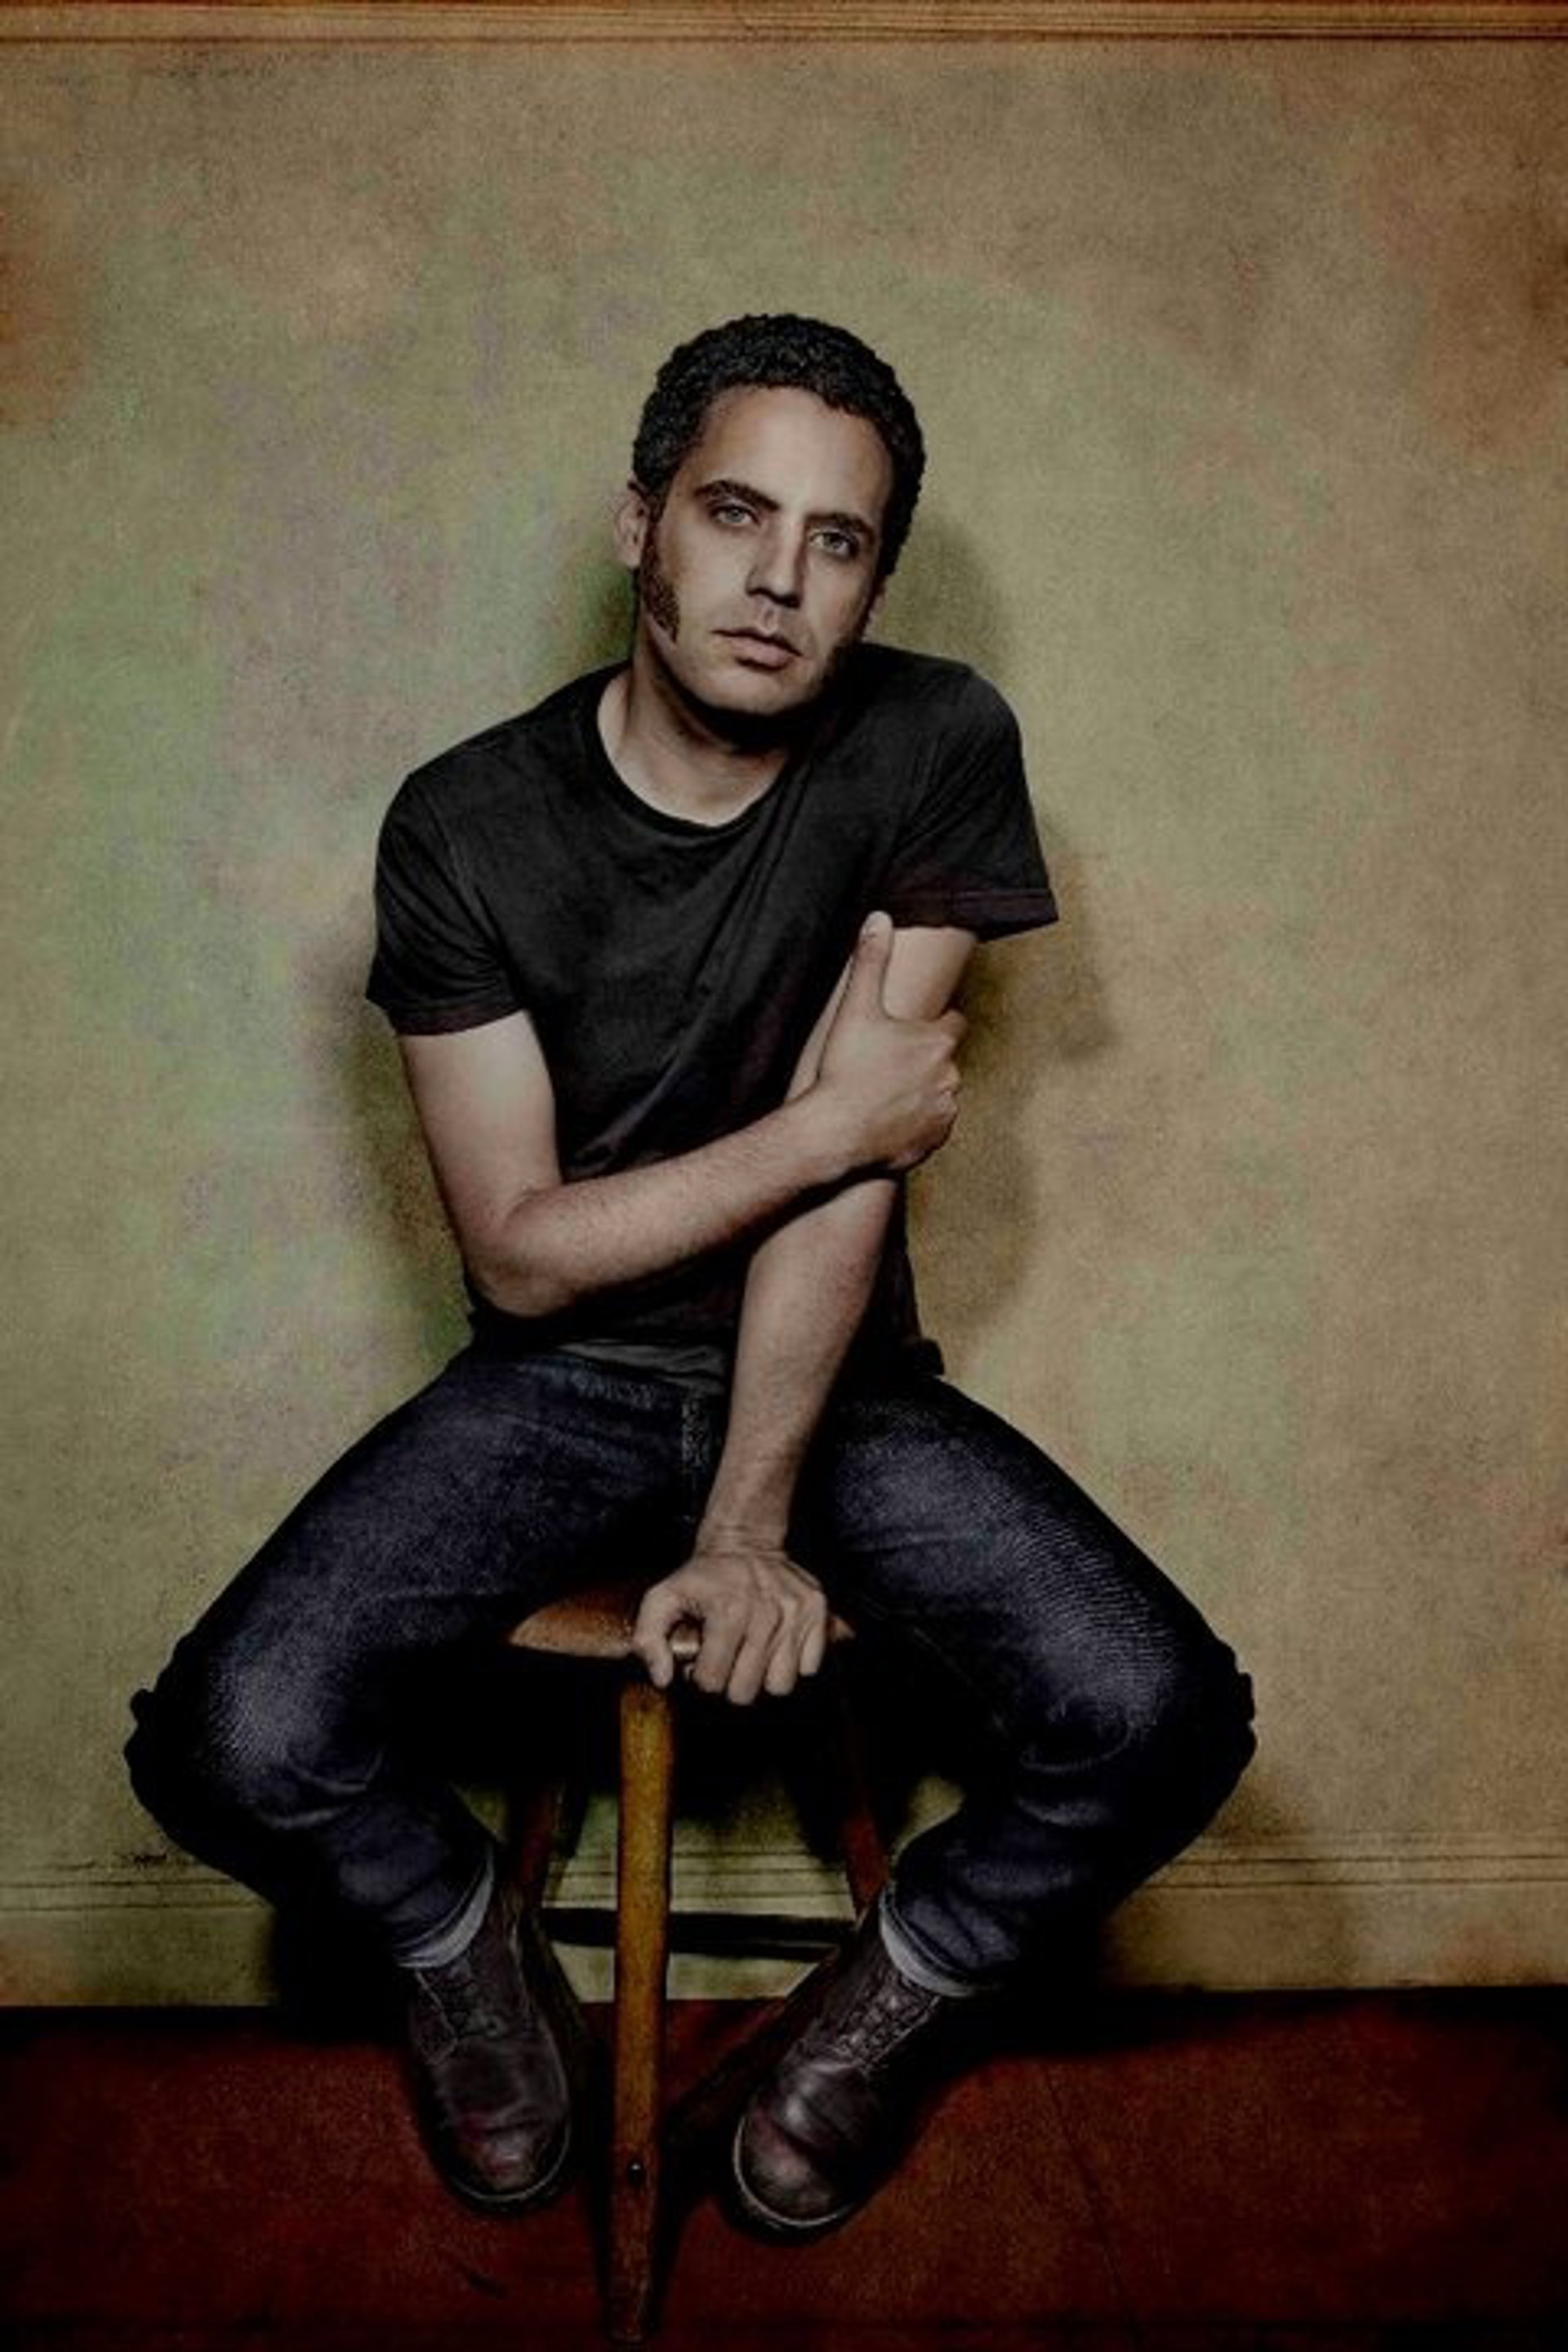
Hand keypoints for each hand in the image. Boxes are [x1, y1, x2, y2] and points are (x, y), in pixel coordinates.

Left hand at [632, 1541, 829, 1704]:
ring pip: (781, 1685)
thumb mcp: (662, 1598)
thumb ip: (648, 1639)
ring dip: (763, 1677)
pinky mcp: (817, 1613)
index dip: (701, 1676)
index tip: (702, 1660)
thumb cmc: (703, 1577)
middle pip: (746, 1691)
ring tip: (751, 1655)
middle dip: (730, 1682)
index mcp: (728, 1612)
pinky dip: (791, 1664)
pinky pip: (809, 1668)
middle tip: (726, 1660)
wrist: (745, 1543)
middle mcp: (767, 1614)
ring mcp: (796, 1614)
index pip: (712, 1681)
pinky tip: (774, 1646)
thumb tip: (663, 1679)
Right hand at [815, 911, 964, 1172]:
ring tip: (885, 1094)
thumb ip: (871, 961)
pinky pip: (931, 1129)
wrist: (835, 1132)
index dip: (936, 1022)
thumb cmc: (846, 1070)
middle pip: (944, 1061)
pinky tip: (888, 1120)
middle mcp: (951, 1076)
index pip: (954, 1022)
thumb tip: (879, 918)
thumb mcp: (856, 1008)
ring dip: (922, 1093)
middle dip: (924, 1061)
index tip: (918, 1029)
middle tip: (888, 1064)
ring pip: (940, 1095)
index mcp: (938, 1041)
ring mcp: (944, 1112)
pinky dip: (916, 1125)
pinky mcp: (934, 1143)